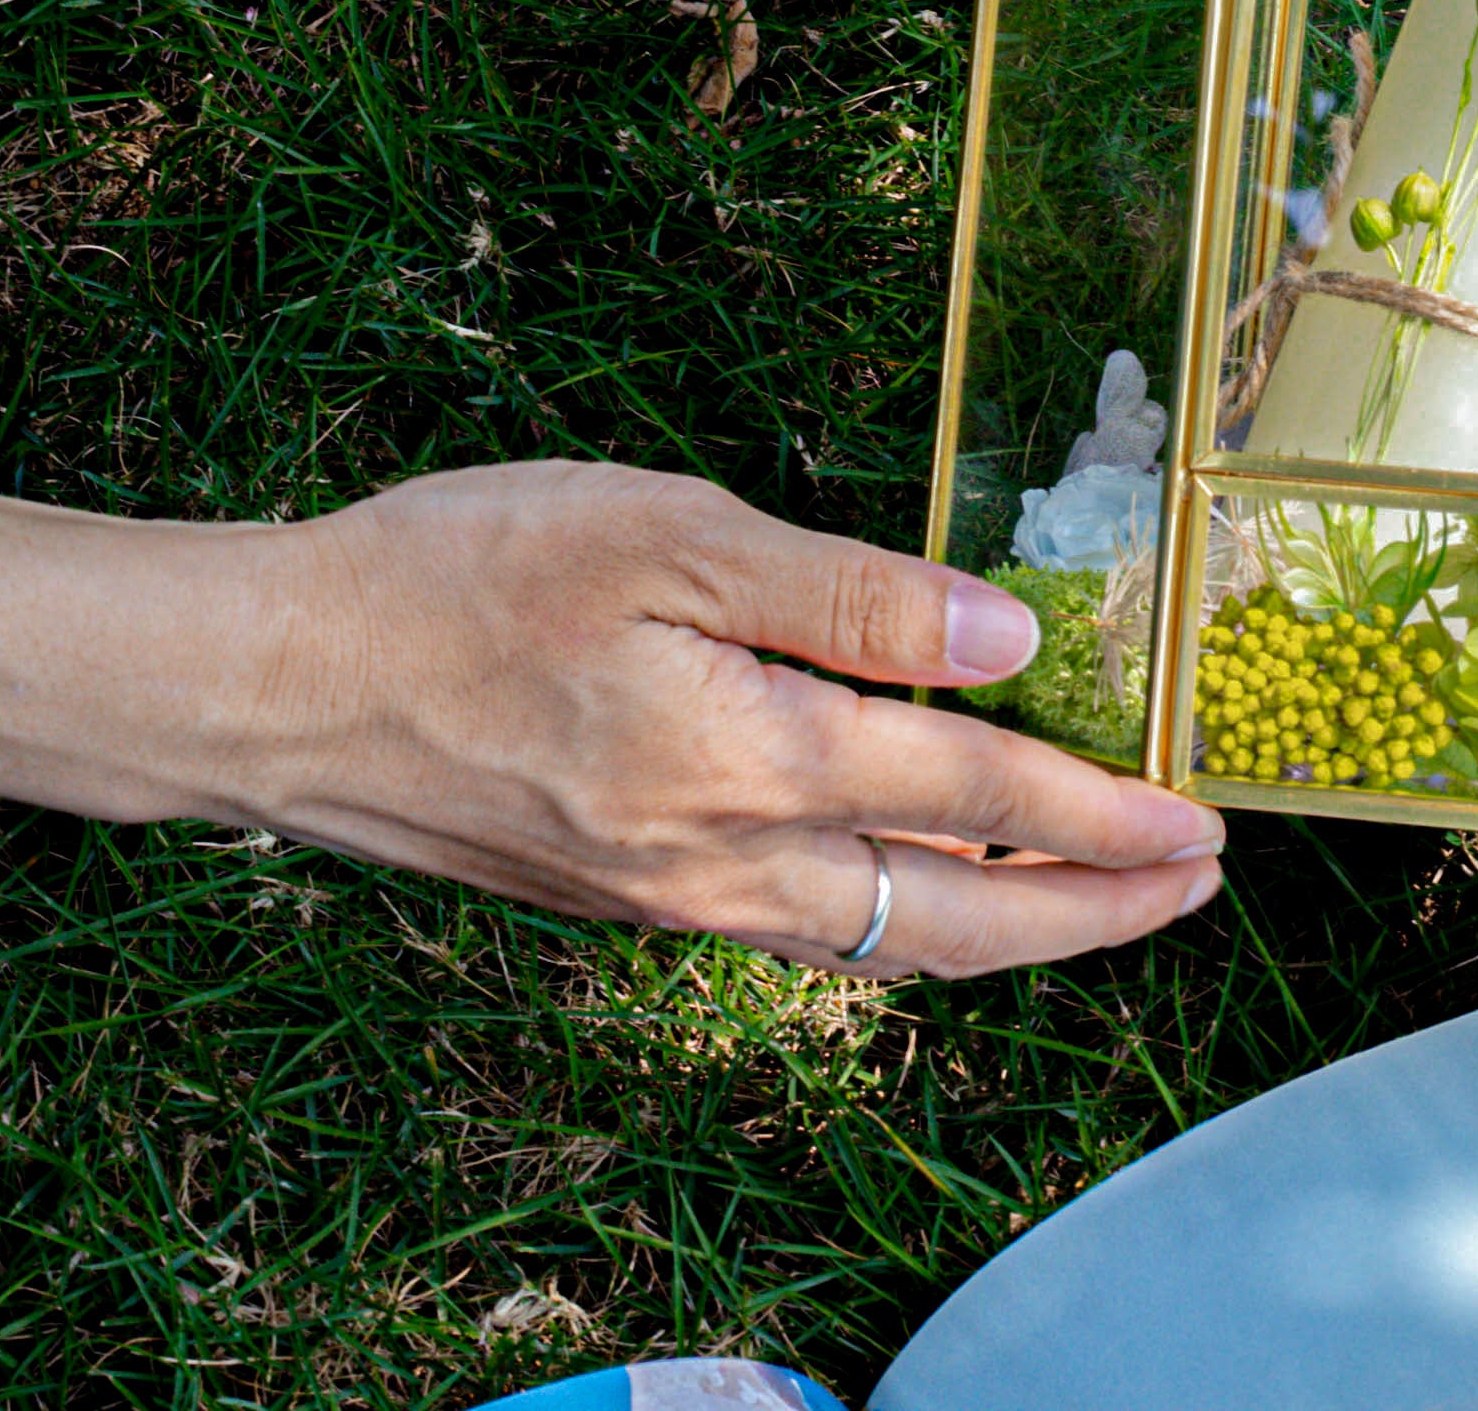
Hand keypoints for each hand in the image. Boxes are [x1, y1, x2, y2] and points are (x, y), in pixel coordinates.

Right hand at [248, 460, 1226, 978]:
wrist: (278, 683)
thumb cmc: (463, 576)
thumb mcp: (669, 532)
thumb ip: (847, 595)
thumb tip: (1001, 635)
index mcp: (749, 762)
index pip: (975, 801)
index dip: (1102, 814)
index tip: (1199, 825)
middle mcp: (722, 866)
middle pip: (953, 922)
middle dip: (1090, 914)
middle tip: (1192, 885)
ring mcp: (670, 899)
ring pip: (881, 944)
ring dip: (1008, 928)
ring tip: (1096, 893)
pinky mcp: (624, 899)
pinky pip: (805, 936)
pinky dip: (900, 922)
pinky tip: (925, 878)